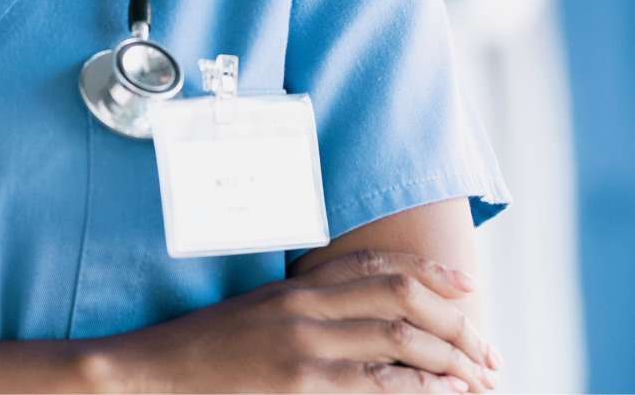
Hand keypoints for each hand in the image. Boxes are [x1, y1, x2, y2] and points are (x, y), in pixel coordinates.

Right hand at [87, 249, 500, 392]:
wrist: (158, 374)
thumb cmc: (209, 354)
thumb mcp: (260, 317)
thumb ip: (308, 311)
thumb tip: (364, 320)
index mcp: (296, 288)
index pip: (375, 265)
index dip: (431, 271)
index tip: (469, 287)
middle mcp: (305, 308)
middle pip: (400, 296)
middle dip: (456, 322)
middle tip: (488, 350)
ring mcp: (305, 347)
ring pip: (401, 337)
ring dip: (452, 358)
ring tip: (479, 378)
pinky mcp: (304, 387)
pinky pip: (381, 385)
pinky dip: (423, 388)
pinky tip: (445, 394)